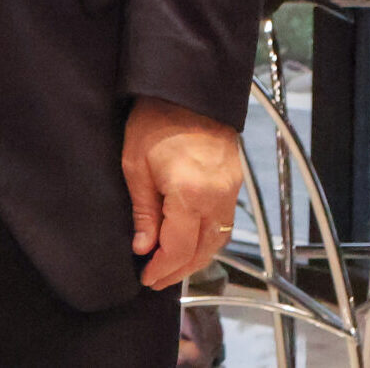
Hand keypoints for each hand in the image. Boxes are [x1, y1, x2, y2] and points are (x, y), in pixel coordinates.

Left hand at [121, 97, 241, 289]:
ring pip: (216, 243)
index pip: (178, 249)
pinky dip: (206, 241)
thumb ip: (143, 210)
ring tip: (170, 267)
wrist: (188, 90)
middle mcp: (216, 200)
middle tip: (155, 279)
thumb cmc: (155, 119)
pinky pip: (222, 225)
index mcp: (189, 195)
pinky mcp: (233, 185)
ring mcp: (228, 193)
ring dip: (194, 259)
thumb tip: (143, 247)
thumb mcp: (135, 163)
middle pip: (201, 252)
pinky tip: (189, 243)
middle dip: (177, 270)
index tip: (145, 277)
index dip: (161, 268)